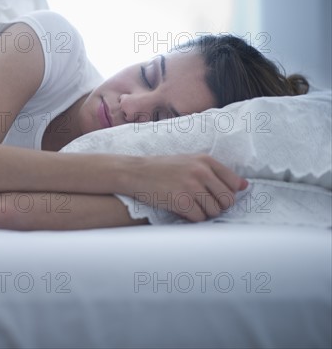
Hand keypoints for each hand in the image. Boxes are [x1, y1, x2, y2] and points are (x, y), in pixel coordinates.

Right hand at [125, 154, 247, 221]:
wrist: (135, 172)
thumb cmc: (162, 168)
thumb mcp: (190, 161)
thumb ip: (216, 172)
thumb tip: (244, 186)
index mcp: (205, 161)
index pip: (234, 183)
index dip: (227, 194)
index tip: (216, 196)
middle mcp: (201, 172)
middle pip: (227, 200)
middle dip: (218, 206)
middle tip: (203, 204)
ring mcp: (191, 187)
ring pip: (214, 211)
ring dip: (204, 213)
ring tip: (191, 206)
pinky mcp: (181, 201)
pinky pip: (199, 218)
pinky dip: (192, 218)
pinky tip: (182, 210)